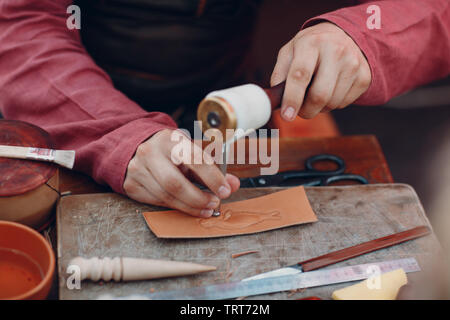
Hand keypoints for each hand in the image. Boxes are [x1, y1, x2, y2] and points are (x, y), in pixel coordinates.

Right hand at [124, 129, 239, 217]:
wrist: (135, 147)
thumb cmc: (170, 151)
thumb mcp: (190, 152)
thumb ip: (212, 169)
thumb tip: (233, 184)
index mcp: (169, 140)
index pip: (193, 159)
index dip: (212, 178)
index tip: (225, 191)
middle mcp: (150, 152)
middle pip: (175, 183)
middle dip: (198, 198)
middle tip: (214, 204)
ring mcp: (137, 169)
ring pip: (165, 196)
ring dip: (189, 207)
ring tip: (205, 209)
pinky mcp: (131, 185)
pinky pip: (156, 201)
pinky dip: (174, 207)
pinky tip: (187, 207)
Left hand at [271, 22, 371, 119]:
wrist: (344, 36)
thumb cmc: (310, 48)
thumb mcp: (289, 52)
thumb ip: (279, 75)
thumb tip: (276, 101)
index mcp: (312, 43)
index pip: (301, 74)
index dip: (292, 98)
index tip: (287, 116)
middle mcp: (336, 50)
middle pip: (319, 95)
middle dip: (305, 110)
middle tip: (299, 110)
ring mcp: (353, 63)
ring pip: (331, 103)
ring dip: (318, 108)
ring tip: (315, 93)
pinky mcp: (364, 77)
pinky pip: (343, 104)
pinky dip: (332, 104)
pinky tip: (330, 89)